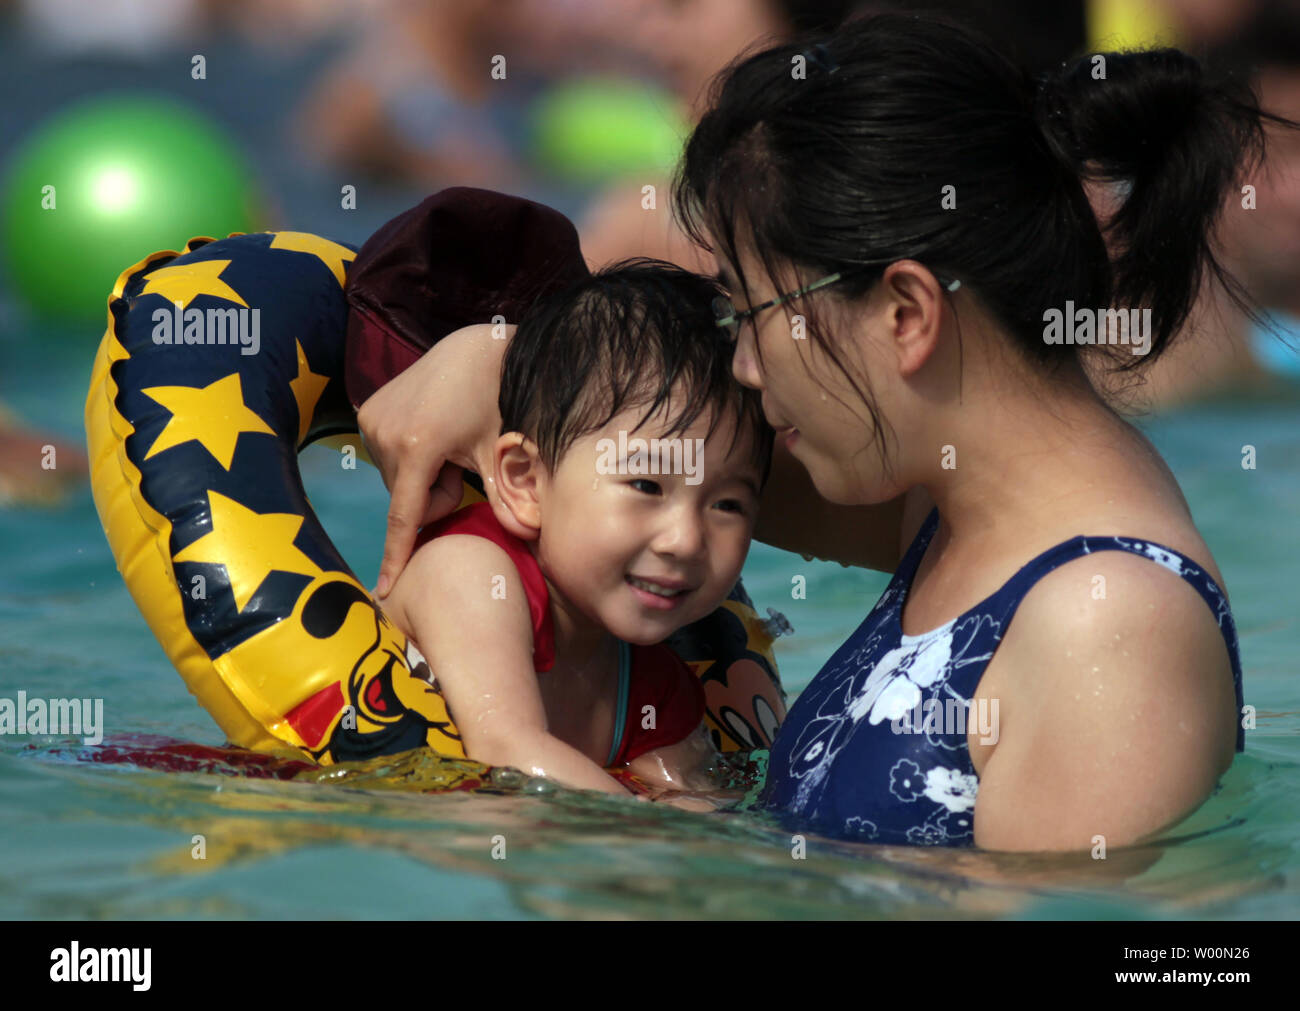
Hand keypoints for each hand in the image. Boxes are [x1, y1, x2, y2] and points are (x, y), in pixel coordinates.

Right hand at [356, 322, 512, 595]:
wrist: (477, 350)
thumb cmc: (497, 400)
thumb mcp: (502, 451)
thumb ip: (508, 497)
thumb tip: (525, 534)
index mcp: (418, 446)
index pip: (406, 515)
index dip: (397, 555)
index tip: (386, 589)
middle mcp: (385, 432)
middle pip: (407, 499)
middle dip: (436, 494)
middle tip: (462, 462)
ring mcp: (372, 419)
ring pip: (398, 481)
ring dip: (424, 475)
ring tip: (448, 441)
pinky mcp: (368, 411)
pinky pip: (388, 458)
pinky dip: (411, 457)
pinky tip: (432, 430)